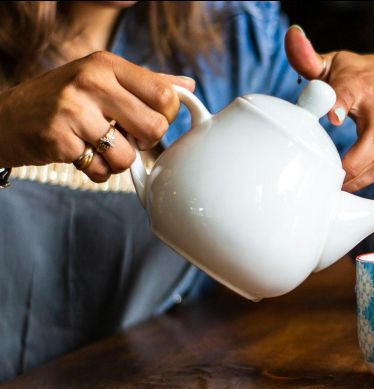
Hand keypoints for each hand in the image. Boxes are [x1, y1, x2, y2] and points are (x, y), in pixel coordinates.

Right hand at [0, 51, 194, 182]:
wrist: (5, 118)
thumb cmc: (63, 100)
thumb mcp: (102, 79)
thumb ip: (146, 83)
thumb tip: (188, 86)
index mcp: (106, 64)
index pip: (165, 96)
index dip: (165, 116)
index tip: (150, 120)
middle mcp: (90, 82)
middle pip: (154, 128)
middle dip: (144, 142)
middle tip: (125, 137)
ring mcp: (72, 110)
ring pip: (128, 156)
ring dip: (118, 161)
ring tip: (99, 146)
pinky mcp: (59, 139)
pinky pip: (101, 171)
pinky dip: (96, 171)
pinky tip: (80, 154)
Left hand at [285, 26, 373, 191]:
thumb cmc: (364, 78)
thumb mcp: (338, 64)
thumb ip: (310, 58)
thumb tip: (292, 38)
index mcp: (360, 84)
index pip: (351, 90)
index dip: (341, 102)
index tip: (332, 116)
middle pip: (373, 135)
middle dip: (353, 159)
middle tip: (331, 174)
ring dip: (356, 178)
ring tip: (332, 189)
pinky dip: (363, 183)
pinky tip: (344, 191)